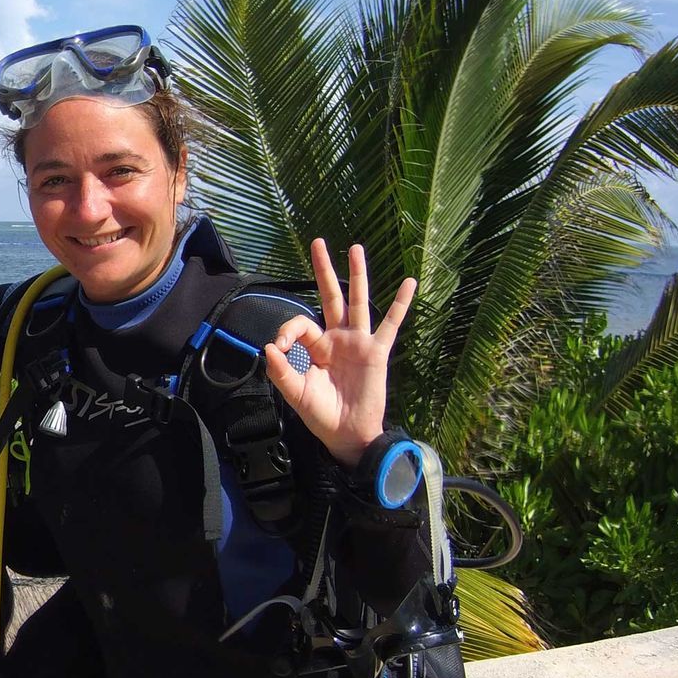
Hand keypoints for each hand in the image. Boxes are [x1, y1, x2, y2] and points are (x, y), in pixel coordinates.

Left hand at [264, 239, 414, 467]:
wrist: (348, 434)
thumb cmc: (321, 415)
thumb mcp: (296, 394)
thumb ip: (281, 372)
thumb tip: (268, 348)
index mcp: (316, 347)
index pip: (302, 324)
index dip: (288, 330)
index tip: (281, 348)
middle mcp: (337, 339)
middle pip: (330, 297)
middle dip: (323, 270)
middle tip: (317, 242)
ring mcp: (358, 343)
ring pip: (358, 302)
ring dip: (357, 275)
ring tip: (356, 248)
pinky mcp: (376, 352)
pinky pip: (390, 325)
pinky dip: (400, 304)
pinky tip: (409, 283)